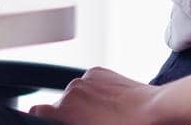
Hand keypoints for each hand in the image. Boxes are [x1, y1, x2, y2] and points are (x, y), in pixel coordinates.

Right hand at [26, 67, 163, 124]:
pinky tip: (109, 104)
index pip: (37, 111)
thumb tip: (64, 117)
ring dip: (83, 104)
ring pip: (75, 93)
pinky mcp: (98, 71)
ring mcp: (85, 79)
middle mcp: (71, 90)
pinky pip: (88, 83)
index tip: (46, 121)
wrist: (153, 111)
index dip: (41, 118)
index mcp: (65, 109)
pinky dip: (94, 92)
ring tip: (103, 116)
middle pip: (60, 104)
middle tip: (88, 124)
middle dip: (69, 115)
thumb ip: (70, 122)